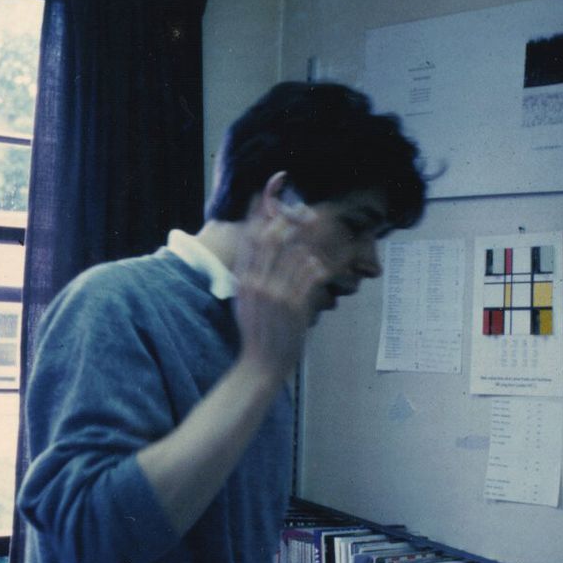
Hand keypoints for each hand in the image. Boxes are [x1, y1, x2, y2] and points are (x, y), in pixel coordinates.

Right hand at [233, 204, 327, 380]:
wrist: (260, 364)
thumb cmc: (256, 334)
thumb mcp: (244, 303)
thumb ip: (249, 280)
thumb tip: (253, 259)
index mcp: (243, 282)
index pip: (247, 241)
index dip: (255, 217)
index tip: (261, 198)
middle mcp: (257, 284)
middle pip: (270, 241)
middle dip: (284, 221)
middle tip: (297, 211)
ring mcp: (276, 294)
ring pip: (293, 255)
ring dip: (306, 244)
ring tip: (313, 239)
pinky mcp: (294, 306)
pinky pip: (308, 277)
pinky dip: (315, 266)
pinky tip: (319, 265)